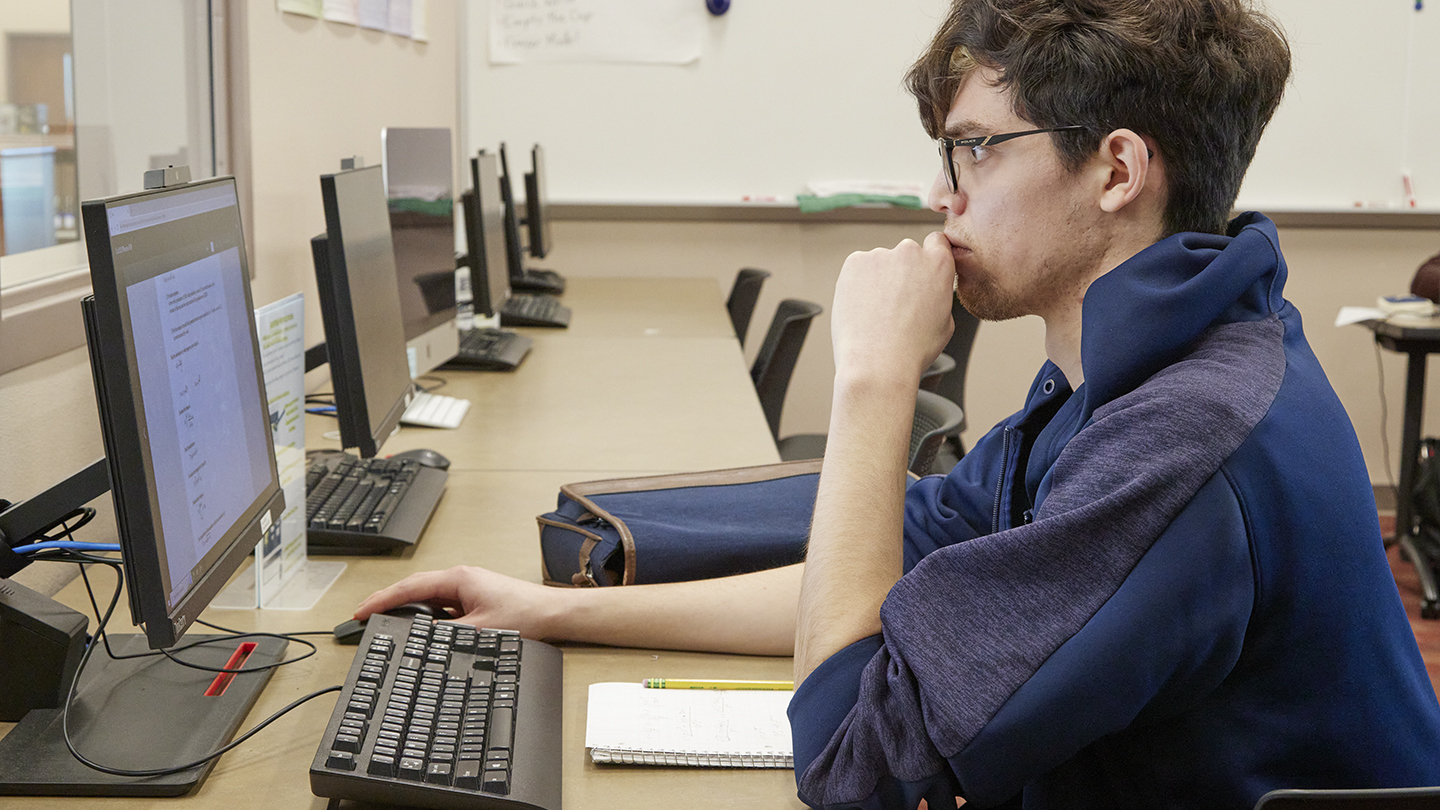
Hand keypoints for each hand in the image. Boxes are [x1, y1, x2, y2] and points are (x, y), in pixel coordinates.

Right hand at [354, 565, 562, 638]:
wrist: (554, 613)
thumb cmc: (526, 615)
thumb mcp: (479, 630)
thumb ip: (446, 634)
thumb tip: (420, 639)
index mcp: (458, 579)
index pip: (410, 587)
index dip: (382, 600)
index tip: (361, 610)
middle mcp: (461, 579)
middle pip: (415, 589)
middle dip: (389, 603)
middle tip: (364, 617)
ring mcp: (468, 588)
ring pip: (429, 598)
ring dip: (409, 610)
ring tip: (386, 624)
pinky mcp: (476, 599)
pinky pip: (444, 607)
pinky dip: (429, 617)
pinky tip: (423, 631)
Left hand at [831, 231, 955, 387]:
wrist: (878, 363)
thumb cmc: (912, 350)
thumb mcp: (945, 323)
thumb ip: (938, 295)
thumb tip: (930, 291)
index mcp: (938, 265)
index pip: (936, 242)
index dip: (928, 257)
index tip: (920, 271)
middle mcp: (910, 252)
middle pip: (906, 254)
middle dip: (901, 272)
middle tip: (894, 303)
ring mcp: (880, 255)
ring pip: (880, 263)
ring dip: (878, 279)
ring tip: (875, 313)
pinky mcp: (854, 262)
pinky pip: (858, 268)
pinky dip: (858, 283)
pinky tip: (861, 308)